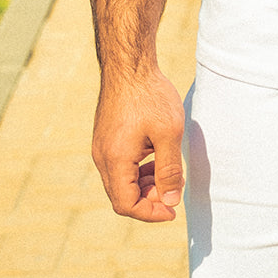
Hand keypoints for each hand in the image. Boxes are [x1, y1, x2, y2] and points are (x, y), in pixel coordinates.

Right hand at [92, 70, 184, 221]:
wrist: (129, 65)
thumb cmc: (150, 96)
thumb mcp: (169, 134)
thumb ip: (170, 171)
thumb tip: (170, 201)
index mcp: (115, 160)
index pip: (126, 205)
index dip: (150, 213)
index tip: (173, 209)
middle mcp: (103, 157)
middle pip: (122, 196)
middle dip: (150, 199)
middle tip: (174, 188)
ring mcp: (102, 147)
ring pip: (121, 181)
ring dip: (145, 184)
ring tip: (170, 172)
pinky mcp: (106, 138)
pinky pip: (120, 166)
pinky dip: (139, 170)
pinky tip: (157, 156)